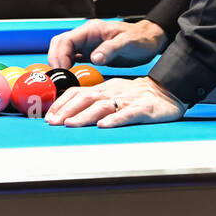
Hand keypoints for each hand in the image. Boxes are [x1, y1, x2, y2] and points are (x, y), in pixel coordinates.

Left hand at [45, 76, 186, 127]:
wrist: (167, 91)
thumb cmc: (136, 96)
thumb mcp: (112, 93)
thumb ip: (93, 100)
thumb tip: (67, 113)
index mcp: (104, 88)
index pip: (78, 92)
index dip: (62, 103)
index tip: (48, 116)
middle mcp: (112, 92)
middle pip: (86, 98)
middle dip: (67, 110)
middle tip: (53, 122)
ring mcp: (128, 100)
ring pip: (103, 106)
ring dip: (85, 115)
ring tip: (71, 124)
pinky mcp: (143, 108)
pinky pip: (127, 114)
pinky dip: (115, 119)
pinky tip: (104, 126)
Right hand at [47, 18, 166, 68]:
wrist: (149, 40)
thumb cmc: (140, 39)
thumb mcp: (127, 42)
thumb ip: (110, 49)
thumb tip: (94, 58)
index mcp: (91, 30)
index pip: (66, 40)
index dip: (60, 55)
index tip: (63, 71)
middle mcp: (85, 36)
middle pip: (59, 44)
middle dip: (55, 60)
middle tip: (59, 78)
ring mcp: (86, 44)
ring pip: (63, 51)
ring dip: (60, 64)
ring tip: (63, 80)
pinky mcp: (90, 53)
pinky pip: (72, 58)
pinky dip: (68, 67)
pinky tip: (71, 78)